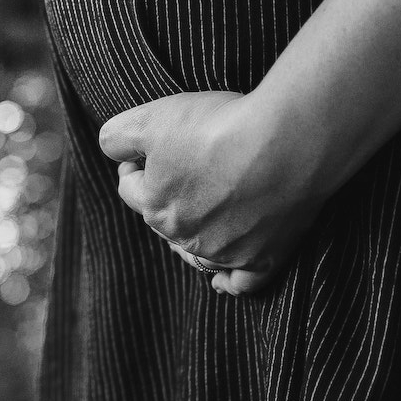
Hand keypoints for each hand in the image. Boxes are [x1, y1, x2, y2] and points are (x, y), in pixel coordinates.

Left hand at [96, 90, 324, 295]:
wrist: (287, 141)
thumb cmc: (219, 126)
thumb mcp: (151, 117)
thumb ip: (117, 136)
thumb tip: (112, 150)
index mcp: (155, 207)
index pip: (129, 189)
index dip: (134, 165)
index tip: (147, 149)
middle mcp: (186, 238)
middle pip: (164, 222)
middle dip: (166, 198)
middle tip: (185, 169)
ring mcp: (226, 252)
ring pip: (196, 254)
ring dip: (190, 238)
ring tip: (198, 216)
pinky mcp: (265, 257)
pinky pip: (241, 283)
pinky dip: (229, 280)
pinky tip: (222, 280)